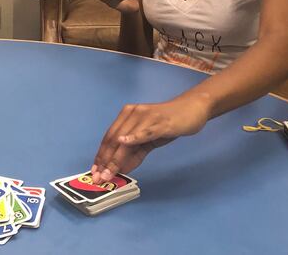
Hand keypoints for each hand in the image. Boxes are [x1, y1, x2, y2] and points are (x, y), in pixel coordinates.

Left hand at [90, 95, 211, 183]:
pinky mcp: (160, 122)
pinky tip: (124, 143)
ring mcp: (146, 117)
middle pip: (114, 139)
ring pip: (126, 139)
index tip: (95, 171)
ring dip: (116, 158)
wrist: (192, 109)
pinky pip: (145, 131)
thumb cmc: (169, 124)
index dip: (101, 155)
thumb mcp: (149, 140)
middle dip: (105, 161)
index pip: (109, 137)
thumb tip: (120, 169)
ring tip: (109, 173)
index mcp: (127, 115)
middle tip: (99, 178)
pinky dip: (133, 138)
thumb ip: (135, 153)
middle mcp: (133, 113)